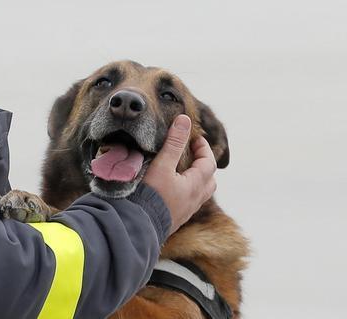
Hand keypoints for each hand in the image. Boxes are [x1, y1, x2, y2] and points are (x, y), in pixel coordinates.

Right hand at [143, 115, 216, 233]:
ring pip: (200, 192)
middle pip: (209, 179)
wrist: (137, 226)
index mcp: (195, 185)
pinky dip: (187, 190)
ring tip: (183, 170)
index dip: (203, 148)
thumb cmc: (150, 196)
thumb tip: (184, 120)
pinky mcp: (176, 219)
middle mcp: (195, 199)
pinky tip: (172, 188)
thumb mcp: (161, 165)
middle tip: (192, 153)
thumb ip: (173, 143)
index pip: (209, 162)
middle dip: (204, 164)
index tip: (195, 138)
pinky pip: (189, 202)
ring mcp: (186, 211)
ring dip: (196, 178)